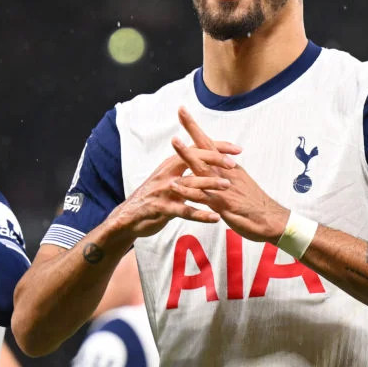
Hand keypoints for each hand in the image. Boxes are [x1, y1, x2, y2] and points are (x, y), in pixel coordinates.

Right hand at [107, 142, 240, 240]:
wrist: (129, 216)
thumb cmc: (154, 195)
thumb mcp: (168, 177)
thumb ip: (185, 168)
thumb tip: (204, 157)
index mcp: (172, 163)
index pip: (197, 150)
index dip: (217, 148)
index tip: (237, 149)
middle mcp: (168, 173)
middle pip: (193, 161)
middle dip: (213, 160)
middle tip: (233, 164)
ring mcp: (164, 191)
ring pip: (189, 185)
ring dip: (209, 184)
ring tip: (227, 185)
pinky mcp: (162, 208)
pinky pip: (184, 211)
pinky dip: (200, 214)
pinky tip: (215, 218)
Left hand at [168, 106, 288, 243]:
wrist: (272, 220)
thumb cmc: (254, 203)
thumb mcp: (239, 182)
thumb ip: (225, 172)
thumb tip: (215, 163)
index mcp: (227, 166)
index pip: (209, 143)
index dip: (196, 128)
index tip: (183, 111)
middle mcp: (225, 172)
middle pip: (206, 147)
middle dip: (193, 128)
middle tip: (181, 110)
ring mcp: (223, 187)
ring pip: (202, 167)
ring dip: (188, 154)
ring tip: (174, 141)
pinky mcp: (222, 204)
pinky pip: (202, 196)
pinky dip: (188, 190)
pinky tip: (175, 185)